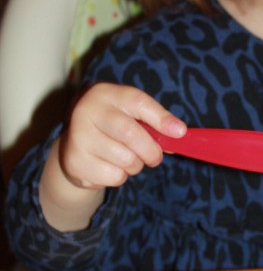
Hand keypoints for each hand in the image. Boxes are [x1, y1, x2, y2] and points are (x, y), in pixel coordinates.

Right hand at [39, 83, 185, 231]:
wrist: (75, 143)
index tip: (179, 133)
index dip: (161, 118)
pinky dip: (119, 177)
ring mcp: (78, 137)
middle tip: (154, 157)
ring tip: (126, 159)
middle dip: (151, 151)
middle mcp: (87, 111)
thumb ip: (155, 121)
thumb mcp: (131, 114)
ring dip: (135, 166)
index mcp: (105, 93)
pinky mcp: (75, 162)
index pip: (137, 102)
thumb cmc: (113, 125)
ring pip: (125, 159)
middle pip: (131, 134)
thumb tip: (179, 133)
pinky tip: (108, 166)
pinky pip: (113, 176)